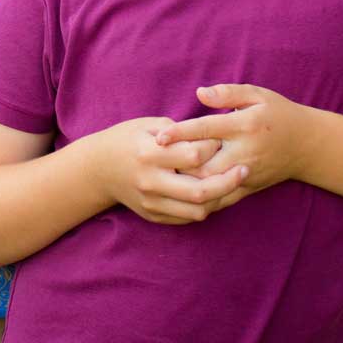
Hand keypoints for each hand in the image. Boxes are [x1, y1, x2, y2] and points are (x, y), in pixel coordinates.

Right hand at [89, 116, 243, 224]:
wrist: (97, 169)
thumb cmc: (127, 139)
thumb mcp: (148, 125)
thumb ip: (180, 131)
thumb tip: (212, 135)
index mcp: (150, 154)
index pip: (195, 155)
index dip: (214, 147)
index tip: (222, 139)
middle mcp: (151, 181)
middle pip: (201, 190)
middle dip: (228, 181)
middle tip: (245, 170)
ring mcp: (152, 202)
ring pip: (197, 210)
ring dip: (220, 199)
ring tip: (232, 185)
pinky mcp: (153, 215)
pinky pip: (187, 218)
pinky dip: (205, 208)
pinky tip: (216, 195)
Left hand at [159, 84, 307, 212]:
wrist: (307, 145)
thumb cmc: (277, 113)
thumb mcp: (257, 95)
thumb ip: (228, 93)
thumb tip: (200, 93)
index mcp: (244, 125)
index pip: (207, 129)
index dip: (181, 133)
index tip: (160, 137)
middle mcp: (245, 151)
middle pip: (205, 163)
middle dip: (179, 165)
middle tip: (154, 164)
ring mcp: (247, 172)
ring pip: (211, 185)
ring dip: (187, 184)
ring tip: (164, 179)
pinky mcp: (248, 187)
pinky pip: (222, 199)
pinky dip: (200, 199)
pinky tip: (182, 195)